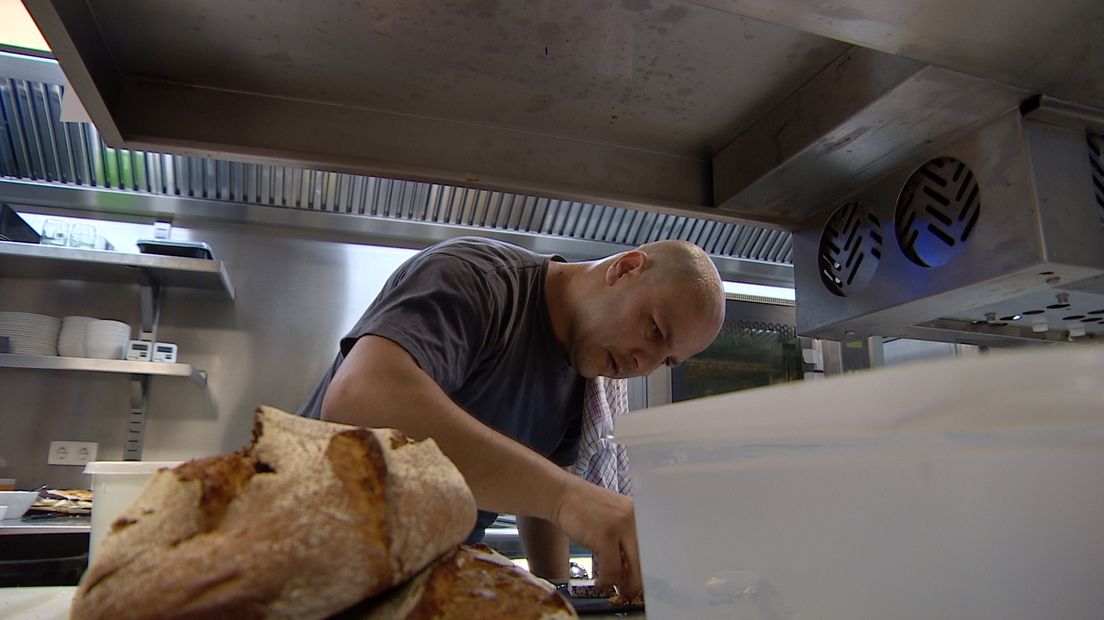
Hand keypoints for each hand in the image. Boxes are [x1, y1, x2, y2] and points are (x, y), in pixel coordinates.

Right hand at [550, 479, 641, 599]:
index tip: (643, 580)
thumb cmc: (586, 509)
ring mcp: (621, 526)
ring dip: (624, 584)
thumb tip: (633, 571)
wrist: (563, 495)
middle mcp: (635, 519)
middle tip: (630, 590)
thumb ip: (627, 539)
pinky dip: (606, 581)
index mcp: (640, 514)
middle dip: (639, 581)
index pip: (655, 547)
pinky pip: (612, 569)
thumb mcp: (615, 519)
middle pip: (647, 559)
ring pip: (633, 567)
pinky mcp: (605, 536)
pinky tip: (601, 582)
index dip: (650, 568)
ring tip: (616, 587)